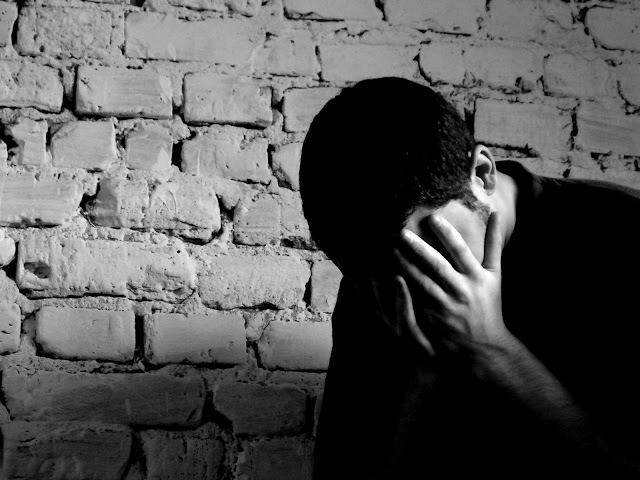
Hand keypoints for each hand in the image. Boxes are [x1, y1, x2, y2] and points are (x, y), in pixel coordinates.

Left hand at [391, 212, 511, 358]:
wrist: (485, 345)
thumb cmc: (489, 303)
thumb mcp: (494, 273)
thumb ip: (494, 243)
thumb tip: (497, 213)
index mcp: (477, 277)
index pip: (461, 251)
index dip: (447, 234)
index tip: (432, 218)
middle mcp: (462, 291)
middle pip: (438, 266)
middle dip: (419, 248)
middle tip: (402, 233)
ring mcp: (446, 307)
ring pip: (422, 283)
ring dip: (406, 266)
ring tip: (392, 251)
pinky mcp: (433, 320)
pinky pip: (415, 300)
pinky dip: (402, 288)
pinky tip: (388, 275)